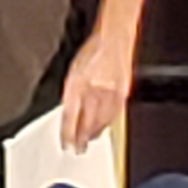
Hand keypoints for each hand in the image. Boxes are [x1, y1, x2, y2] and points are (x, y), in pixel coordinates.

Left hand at [59, 29, 133, 153]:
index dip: (67, 133)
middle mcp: (92, 90)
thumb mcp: (73, 70)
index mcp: (77, 83)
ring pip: (101, 122)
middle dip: (81, 138)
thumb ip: (71, 92)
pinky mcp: (122, 93)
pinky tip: (104, 128)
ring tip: (89, 141)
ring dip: (94, 134)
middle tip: (78, 149)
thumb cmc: (93, 50)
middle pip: (85, 123)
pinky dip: (107, 124)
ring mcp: (109, 93)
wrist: (114, 38)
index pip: (70, 116)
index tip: (65, 143)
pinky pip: (114, 115)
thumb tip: (68, 111)